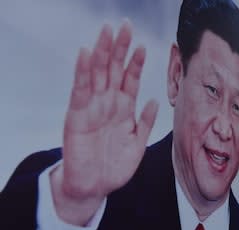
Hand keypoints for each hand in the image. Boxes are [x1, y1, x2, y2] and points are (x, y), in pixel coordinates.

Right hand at [51, 22, 157, 224]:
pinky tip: (85, 54)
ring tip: (107, 32)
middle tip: (125, 26)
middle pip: (113, 69)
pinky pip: (80, 91)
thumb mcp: (137, 144)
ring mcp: (92, 108)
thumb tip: (155, 100)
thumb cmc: (115, 166)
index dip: (136, 63)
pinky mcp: (76, 117)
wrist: (94, 188)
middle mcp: (108, 104)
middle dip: (119, 48)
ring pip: (96, 74)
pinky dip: (82, 73)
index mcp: (124, 109)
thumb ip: (145, 123)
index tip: (144, 45)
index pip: (130, 80)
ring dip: (101, 52)